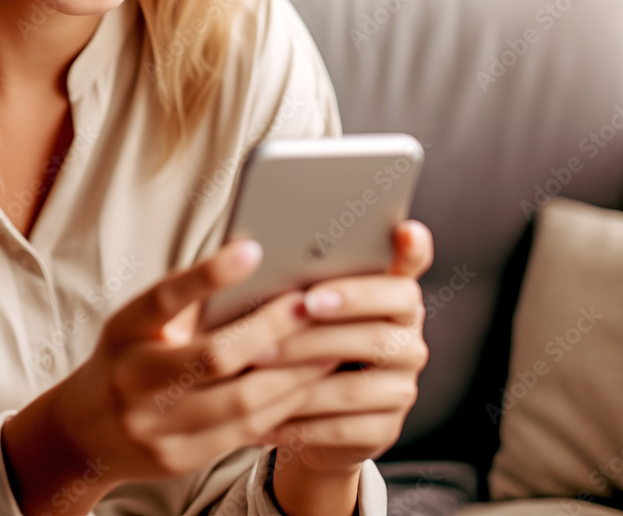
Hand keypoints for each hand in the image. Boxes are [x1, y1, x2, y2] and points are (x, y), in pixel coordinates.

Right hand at [1, 239, 338, 514]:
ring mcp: (156, 426)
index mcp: (124, 331)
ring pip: (240, 402)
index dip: (207, 275)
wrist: (83, 433)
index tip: (252, 249)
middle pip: (213, 357)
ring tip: (328, 347)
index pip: (164, 299)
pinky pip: (244, 434)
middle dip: (271, 331)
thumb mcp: (137, 322)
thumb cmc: (126, 357)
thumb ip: (185, 301)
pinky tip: (309, 387)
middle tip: (312, 305)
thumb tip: (251, 260)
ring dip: (292, 374)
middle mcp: (134, 379)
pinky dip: (282, 407)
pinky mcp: (180, 459)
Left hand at [266, 219, 433, 514]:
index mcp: (394, 297)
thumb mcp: (302, 300)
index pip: (412, 270)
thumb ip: (301, 275)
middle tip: (290, 309)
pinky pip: (344, 426)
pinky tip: (265, 412)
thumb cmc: (303, 335)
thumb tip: (250, 245)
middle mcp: (408, 340)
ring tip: (255, 361)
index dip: (411, 253)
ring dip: (301, 371)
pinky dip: (301, 419)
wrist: (313, 413)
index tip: (405, 231)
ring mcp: (402, 388)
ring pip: (355, 384)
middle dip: (326, 322)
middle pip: (376, 331)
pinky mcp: (385, 430)